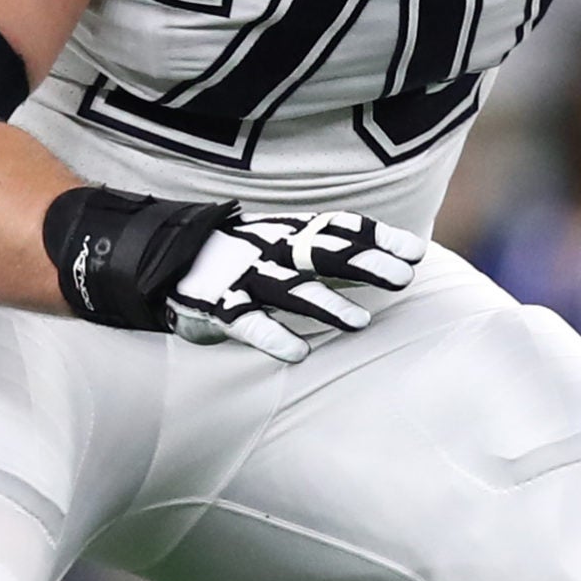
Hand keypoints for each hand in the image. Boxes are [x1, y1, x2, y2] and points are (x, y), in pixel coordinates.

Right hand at [166, 210, 424, 362]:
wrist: (165, 260)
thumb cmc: (244, 257)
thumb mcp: (287, 244)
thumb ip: (335, 254)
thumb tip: (394, 259)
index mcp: (289, 230)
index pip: (339, 228)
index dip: (376, 238)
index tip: (415, 252)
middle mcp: (270, 249)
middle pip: (323, 253)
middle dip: (364, 264)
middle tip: (402, 278)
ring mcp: (244, 277)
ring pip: (290, 290)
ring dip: (326, 305)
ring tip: (360, 323)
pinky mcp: (218, 307)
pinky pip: (248, 323)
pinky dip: (273, 336)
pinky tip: (299, 352)